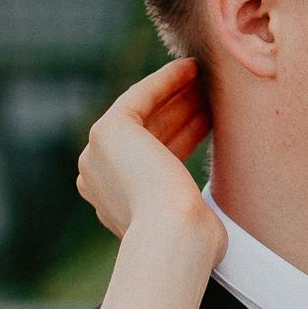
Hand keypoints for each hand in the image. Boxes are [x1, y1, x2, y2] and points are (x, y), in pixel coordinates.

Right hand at [76, 58, 220, 258]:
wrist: (174, 237)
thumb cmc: (192, 241)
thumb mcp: (190, 223)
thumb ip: (184, 210)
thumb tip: (198, 209)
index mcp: (112, 206)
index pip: (149, 163)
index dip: (180, 136)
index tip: (209, 120)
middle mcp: (96, 181)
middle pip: (147, 137)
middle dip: (180, 113)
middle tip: (211, 95)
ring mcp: (97, 155)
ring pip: (144, 117)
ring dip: (176, 94)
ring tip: (208, 80)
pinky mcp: (107, 132)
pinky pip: (139, 97)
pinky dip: (164, 81)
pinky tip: (190, 68)